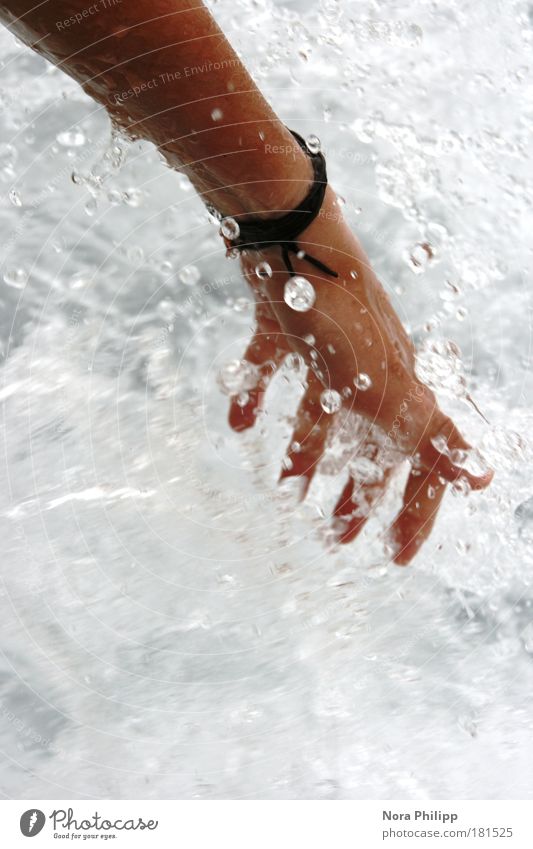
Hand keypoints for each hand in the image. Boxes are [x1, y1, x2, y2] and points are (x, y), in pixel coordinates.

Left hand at [226, 187, 492, 564]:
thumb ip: (426, 429)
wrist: (282, 226)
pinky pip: (272, 368)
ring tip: (286, 490)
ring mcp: (327, 345)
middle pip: (371, 444)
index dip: (414, 512)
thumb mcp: (382, 379)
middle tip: (339, 536)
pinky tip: (239, 420)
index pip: (421, 462)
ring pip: (322, 412)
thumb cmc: (333, 306)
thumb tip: (483, 481)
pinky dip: (256, 395)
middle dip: (359, 492)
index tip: (397, 558)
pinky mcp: (283, 323)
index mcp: (399, 385)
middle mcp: (369, 367)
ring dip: (307, 453)